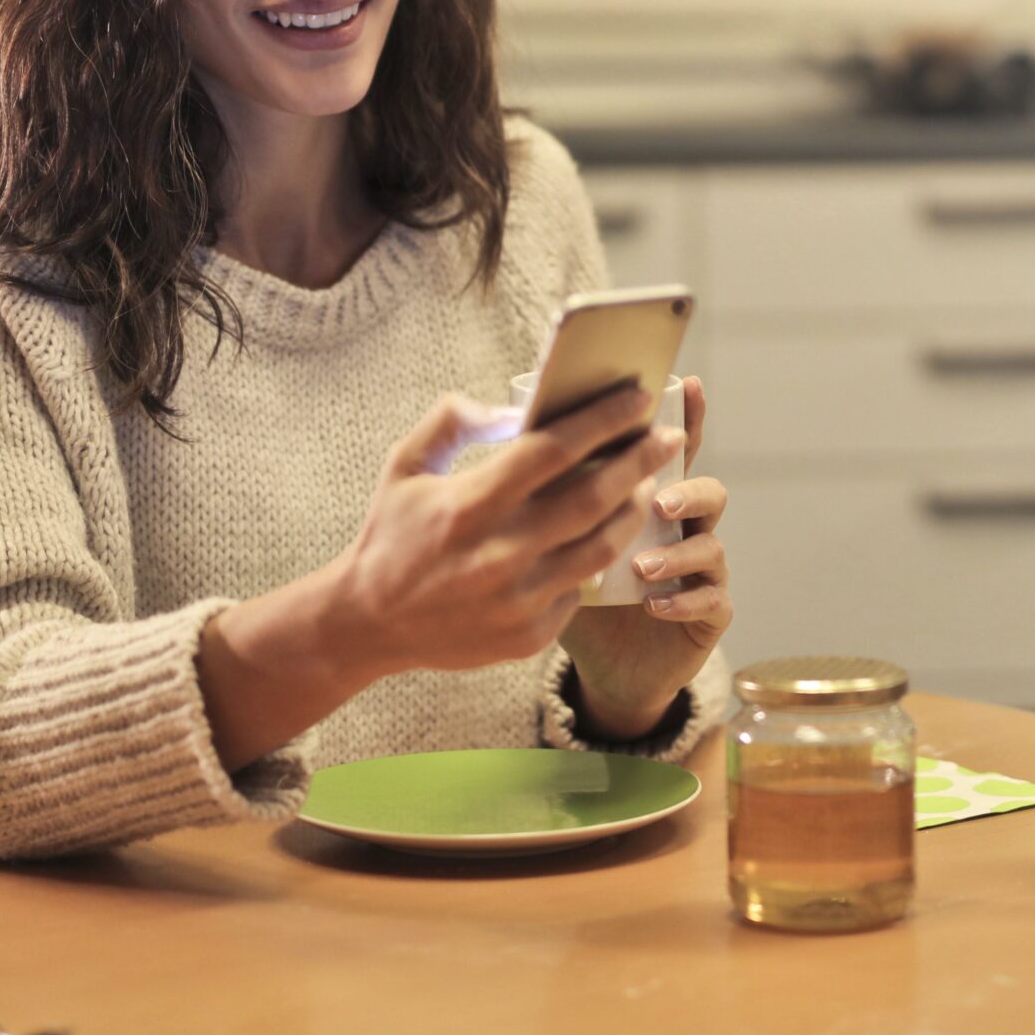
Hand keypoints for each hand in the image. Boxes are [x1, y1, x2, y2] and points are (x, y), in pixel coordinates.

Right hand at [334, 383, 684, 681]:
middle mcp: (499, 554)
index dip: (603, 420)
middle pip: (594, 498)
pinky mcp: (527, 636)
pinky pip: (580, 589)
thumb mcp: (405, 465)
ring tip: (646, 485)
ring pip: (601, 547)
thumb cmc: (390, 534)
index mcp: (469, 505)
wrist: (365, 624)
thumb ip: (452, 422)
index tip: (638, 398)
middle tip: (669, 438)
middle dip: (641, 461)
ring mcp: (517, 601)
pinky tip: (606, 535)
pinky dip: (596, 558)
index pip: (555, 450)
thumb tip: (512, 407)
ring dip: (632, 510)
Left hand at [558, 375, 732, 738]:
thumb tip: (511, 434)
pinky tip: (654, 604)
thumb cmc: (564, 590)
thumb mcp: (547, 537)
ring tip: (642, 564)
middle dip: (687, 488)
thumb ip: (541, 491)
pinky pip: (713, 599)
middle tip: (658, 498)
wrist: (597, 665)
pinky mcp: (708, 614)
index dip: (686, 419)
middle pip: (707, 490)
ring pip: (712, 545)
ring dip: (679, 551)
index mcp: (647, 500)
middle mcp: (681, 529)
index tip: (691, 387)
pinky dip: (685, 598)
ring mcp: (699, 570)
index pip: (671, 452)